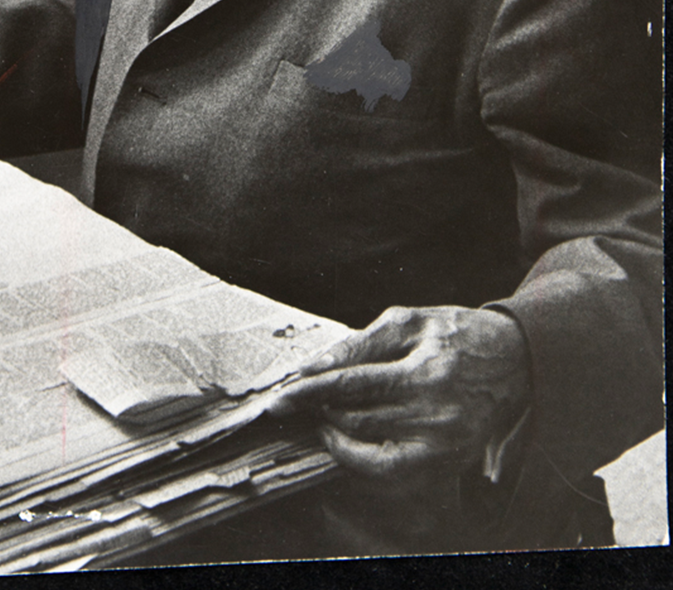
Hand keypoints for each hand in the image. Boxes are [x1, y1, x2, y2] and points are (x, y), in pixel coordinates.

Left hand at [264, 305, 529, 479]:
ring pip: (367, 446)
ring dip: (335, 431)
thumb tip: (316, 367)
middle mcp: (435, 416)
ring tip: (322, 413)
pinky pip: (388, 470)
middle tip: (297, 400)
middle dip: (319, 409)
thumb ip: (360, 344)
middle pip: (356, 419)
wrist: (513, 362)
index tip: (280, 396)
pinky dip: (358, 458)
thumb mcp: (408, 322)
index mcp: (425, 372)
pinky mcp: (444, 463)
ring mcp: (441, 446)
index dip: (311, 390)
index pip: (353, 384)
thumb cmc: (454, 334)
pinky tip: (344, 437)